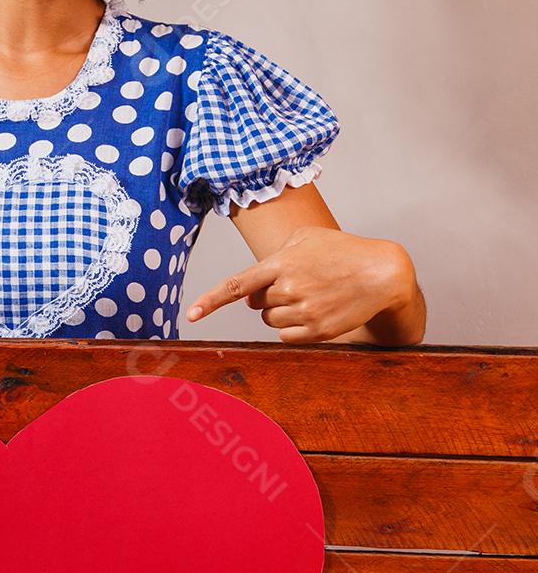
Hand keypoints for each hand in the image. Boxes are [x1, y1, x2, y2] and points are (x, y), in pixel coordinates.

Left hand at [185, 226, 410, 343]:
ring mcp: (304, 312)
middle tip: (296, 283)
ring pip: (270, 321)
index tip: (191, 314)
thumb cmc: (342, 250)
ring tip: (311, 295)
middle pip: (255, 304)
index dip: (211, 301)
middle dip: (267, 296)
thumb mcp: (306, 236)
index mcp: (281, 264)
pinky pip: (287, 336)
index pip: (237, 285)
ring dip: (282, 311)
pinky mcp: (317, 331)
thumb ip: (276, 253)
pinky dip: (294, 327)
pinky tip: (315, 311)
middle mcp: (289, 289)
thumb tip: (254, 283)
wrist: (382, 273)